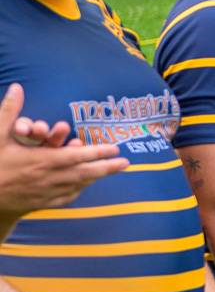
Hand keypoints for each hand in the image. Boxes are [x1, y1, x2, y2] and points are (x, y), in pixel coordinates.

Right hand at [0, 84, 128, 228]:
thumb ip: (9, 112)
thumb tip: (16, 87)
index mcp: (42, 161)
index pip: (77, 156)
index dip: (98, 152)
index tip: (116, 149)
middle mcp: (48, 179)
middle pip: (85, 174)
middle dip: (107, 168)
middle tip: (126, 164)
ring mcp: (45, 193)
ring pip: (77, 186)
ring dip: (94, 178)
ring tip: (109, 171)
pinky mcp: (40, 204)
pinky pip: (65, 198)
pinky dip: (77, 191)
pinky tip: (82, 186)